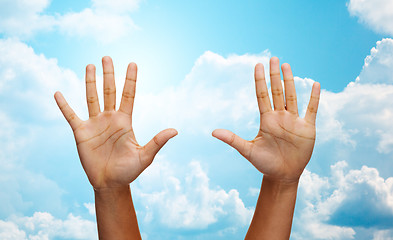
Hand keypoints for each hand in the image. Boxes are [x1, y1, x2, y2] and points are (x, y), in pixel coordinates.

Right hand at [55, 56, 176, 189]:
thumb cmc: (129, 171)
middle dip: (108, 74)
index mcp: (125, 121)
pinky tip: (58, 93)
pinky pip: (71, 116)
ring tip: (89, 65)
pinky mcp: (81, 133)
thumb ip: (157, 142)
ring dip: (90, 82)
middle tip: (107, 57)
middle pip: (109, 91)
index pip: (128, 95)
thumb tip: (175, 131)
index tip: (133, 63)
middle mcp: (110, 118)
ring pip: (91, 98)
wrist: (110, 184)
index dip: (130, 80)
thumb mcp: (145, 156)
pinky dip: (64, 105)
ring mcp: (95, 124)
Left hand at [213, 57, 319, 182]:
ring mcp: (294, 121)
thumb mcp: (247, 150)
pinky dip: (314, 98)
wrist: (282, 175)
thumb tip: (213, 132)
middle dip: (275, 75)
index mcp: (266, 120)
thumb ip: (232, 139)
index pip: (262, 95)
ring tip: (286, 65)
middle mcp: (280, 117)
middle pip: (277, 91)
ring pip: (292, 96)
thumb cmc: (264, 163)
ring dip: (290, 81)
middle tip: (273, 58)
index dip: (260, 80)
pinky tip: (315, 85)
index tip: (258, 64)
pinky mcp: (307, 128)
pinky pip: (312, 110)